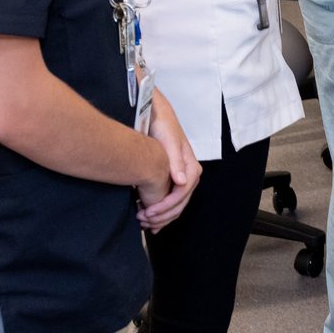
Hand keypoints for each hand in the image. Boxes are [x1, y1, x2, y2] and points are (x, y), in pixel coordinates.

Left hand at [137, 89, 200, 232]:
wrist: (152, 110)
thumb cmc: (160, 122)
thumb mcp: (167, 138)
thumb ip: (175, 159)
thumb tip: (182, 182)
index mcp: (189, 163)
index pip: (183, 191)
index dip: (168, 205)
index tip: (149, 212)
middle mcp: (187, 171)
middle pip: (182, 200)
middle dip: (165, 215)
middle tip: (144, 220)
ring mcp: (179, 174)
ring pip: (177, 203)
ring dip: (163, 216)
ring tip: (145, 222)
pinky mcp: (170, 176)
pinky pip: (171, 198)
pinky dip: (162, 211)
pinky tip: (149, 217)